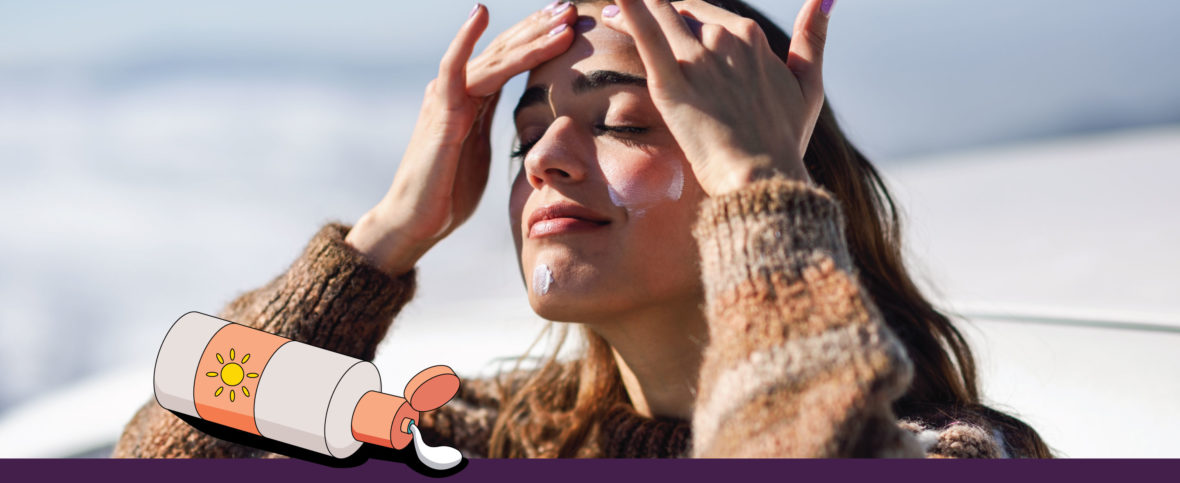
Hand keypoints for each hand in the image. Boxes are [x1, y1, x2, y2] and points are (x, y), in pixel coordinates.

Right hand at [347, 3, 577, 274]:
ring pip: (494, 57)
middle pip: (505, 49)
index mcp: (473, 99)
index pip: (511, 59)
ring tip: (560, 18)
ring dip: (530, 37)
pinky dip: (465, 39)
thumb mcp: (481, 152)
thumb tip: (522, 123)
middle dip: (540, 28)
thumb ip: (494, 127)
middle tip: (571, 7)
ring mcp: (447, 98)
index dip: (539, 39)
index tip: (570, 23)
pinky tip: (481, 13)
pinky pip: (453, 69)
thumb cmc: (448, 193)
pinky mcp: (440, 112)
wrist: (416, 221)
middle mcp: (459, 90)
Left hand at [600, 0, 832, 195]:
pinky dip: (630, 11)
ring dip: (629, 9)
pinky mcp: (673, 84)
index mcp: (751, 37)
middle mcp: (725, 39)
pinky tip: (611, 4)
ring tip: (607, 15)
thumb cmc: (784, 140)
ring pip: (659, 17)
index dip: (680, 16)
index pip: (705, 15)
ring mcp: (698, 60)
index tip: (662, 21)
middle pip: (678, 14)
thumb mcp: (808, 84)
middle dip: (654, 14)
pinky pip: (646, 36)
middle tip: (619, 17)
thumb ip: (813, 37)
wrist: (763, 177)